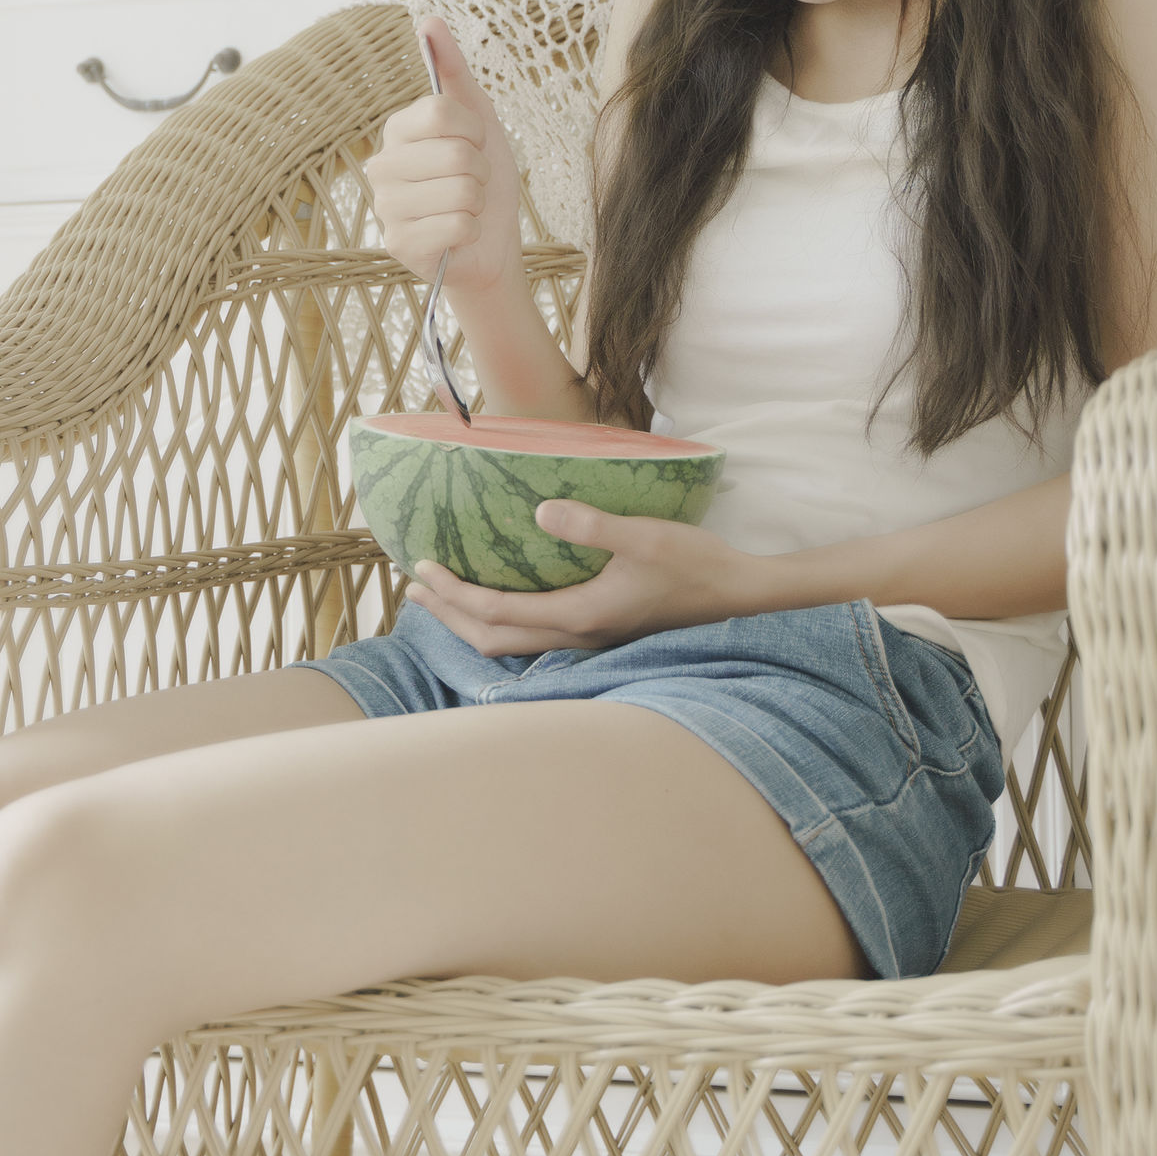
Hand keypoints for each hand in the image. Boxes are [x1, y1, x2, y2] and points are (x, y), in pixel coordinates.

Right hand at [362, 16, 524, 300]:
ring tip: (465, 209)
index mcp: (397, 130)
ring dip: (477, 203)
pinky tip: (457, 236)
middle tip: (472, 183)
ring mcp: (386, 206)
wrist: (491, 243)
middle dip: (480, 171)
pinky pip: (456, 226)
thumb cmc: (484, 180)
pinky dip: (469, 231)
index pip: (441, 111)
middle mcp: (381, 165)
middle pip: (455, 153)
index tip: (475, 144)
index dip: (474, 130)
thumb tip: (429, 20)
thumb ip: (453, 70)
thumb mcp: (478, 118)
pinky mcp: (397, 244)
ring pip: (460, 191)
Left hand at [402, 504, 750, 658]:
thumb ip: (593, 525)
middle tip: (416, 587)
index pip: (498, 613)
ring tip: (443, 599)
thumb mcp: (646, 536)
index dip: (455, 594)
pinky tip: (501, 601)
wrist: (740, 599)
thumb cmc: (697, 565)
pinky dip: (501, 623)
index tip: (424, 568)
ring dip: (471, 622)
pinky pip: (534, 638)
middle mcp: (578, 637)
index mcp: (580, 616)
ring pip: (513, 645)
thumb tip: (541, 511)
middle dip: (449, 614)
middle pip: (494, 639)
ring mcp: (589, 640)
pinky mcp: (600, 632)